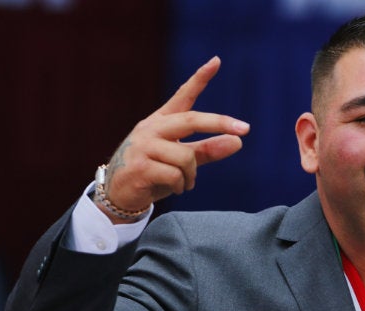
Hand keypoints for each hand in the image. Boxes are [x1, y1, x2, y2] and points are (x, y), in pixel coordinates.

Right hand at [98, 56, 249, 222]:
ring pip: (186, 157)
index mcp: (162, 122)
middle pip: (191, 120)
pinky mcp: (140, 167)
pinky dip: (181, 186)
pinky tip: (175, 189)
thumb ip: (208, 150)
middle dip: (219, 123)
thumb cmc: (154, 174)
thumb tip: (238, 141)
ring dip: (192, 176)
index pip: (183, 96)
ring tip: (184, 184)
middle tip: (244, 129)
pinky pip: (175, 175)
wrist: (120, 194)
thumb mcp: (183, 161)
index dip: (200, 79)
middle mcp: (151, 129)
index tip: (216, 61)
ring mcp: (143, 147)